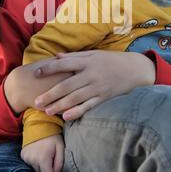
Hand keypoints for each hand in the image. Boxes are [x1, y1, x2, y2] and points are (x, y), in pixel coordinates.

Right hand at [20, 134, 63, 171]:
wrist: (39, 123)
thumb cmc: (53, 136)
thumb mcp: (60, 147)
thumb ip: (59, 163)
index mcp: (42, 158)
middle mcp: (32, 159)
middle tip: (54, 169)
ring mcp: (26, 157)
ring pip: (35, 170)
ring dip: (42, 169)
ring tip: (48, 161)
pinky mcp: (23, 155)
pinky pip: (30, 165)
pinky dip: (36, 164)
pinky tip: (40, 156)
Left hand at [33, 51, 154, 119]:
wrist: (135, 70)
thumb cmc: (111, 60)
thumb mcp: (94, 54)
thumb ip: (74, 56)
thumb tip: (56, 57)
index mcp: (87, 61)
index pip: (64, 64)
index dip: (49, 69)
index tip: (36, 74)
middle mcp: (91, 74)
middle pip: (67, 85)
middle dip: (50, 94)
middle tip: (36, 102)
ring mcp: (98, 87)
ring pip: (75, 98)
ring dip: (60, 105)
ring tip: (47, 111)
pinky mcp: (104, 98)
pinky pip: (89, 106)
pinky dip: (77, 112)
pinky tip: (66, 117)